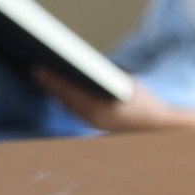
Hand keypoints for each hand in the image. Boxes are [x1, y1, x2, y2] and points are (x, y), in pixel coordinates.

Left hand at [36, 72, 194, 132]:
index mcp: (98, 108)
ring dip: (56, 92)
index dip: (51, 79)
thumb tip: (84, 66)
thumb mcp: (126, 84)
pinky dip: (66, 99)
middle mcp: (92, 118)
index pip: (68, 91)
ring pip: (67, 106)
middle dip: (50, 85)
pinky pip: (75, 111)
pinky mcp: (95, 126)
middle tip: (35, 70)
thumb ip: (103, 77)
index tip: (38, 68)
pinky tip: (60, 91)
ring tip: (43, 78)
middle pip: (64, 99)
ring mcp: (93, 124)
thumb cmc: (146, 103)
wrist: (159, 128)